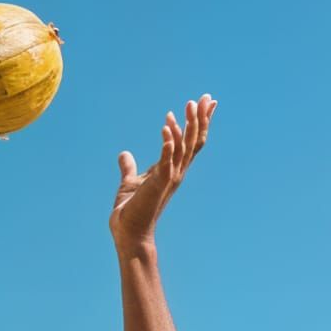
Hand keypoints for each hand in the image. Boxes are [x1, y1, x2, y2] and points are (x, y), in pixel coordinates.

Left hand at [109, 99, 214, 257]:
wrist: (129, 233)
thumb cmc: (131, 211)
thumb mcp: (129, 182)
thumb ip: (129, 167)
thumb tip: (124, 154)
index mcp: (172, 170)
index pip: (191, 142)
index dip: (200, 123)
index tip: (206, 103)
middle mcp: (176, 173)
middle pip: (194, 141)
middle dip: (201, 118)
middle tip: (205, 97)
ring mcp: (169, 178)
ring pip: (185, 147)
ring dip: (186, 125)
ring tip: (187, 105)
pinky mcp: (158, 184)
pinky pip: (166, 159)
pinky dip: (167, 143)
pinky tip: (165, 126)